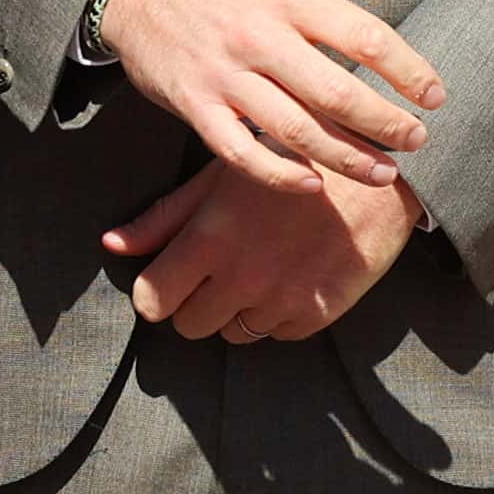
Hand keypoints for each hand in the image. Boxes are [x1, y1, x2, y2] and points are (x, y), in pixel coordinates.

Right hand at [100, 0, 443, 192]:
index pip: (362, 35)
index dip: (406, 69)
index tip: (435, 95)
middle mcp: (260, 37)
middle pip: (333, 92)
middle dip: (382, 123)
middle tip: (417, 141)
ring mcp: (226, 75)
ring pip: (293, 128)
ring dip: (343, 156)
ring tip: (383, 173)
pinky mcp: (197, 105)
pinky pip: (238, 150)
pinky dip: (276, 172)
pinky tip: (311, 183)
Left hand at [103, 160, 421, 340]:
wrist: (381, 171)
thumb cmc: (294, 159)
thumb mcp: (224, 174)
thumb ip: (166, 216)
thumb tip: (112, 245)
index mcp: (210, 236)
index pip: (152, 300)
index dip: (157, 293)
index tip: (173, 280)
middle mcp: (241, 274)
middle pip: (188, 326)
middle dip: (196, 303)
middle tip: (221, 271)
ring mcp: (280, 298)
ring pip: (233, 333)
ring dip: (239, 308)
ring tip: (263, 266)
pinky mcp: (317, 313)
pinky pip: (277, 334)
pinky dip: (280, 313)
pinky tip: (294, 273)